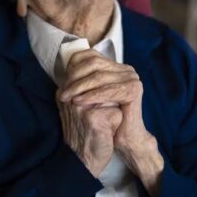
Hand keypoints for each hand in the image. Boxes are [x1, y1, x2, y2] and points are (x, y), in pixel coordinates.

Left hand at [59, 50, 163, 196]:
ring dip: (79, 87)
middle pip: (94, 65)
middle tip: (63, 93)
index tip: (62, 80)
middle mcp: (126, 69)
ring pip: (99, 77)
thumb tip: (64, 70)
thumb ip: (81, 81)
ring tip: (67, 98)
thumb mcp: (90, 96)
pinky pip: (109, 91)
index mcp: (116, 67)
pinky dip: (92, 96)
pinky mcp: (134, 90)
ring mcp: (132, 78)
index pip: (91, 55)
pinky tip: (79, 102)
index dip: (73, 65)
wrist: (123, 140)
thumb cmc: (105, 119)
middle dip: (75, 78)